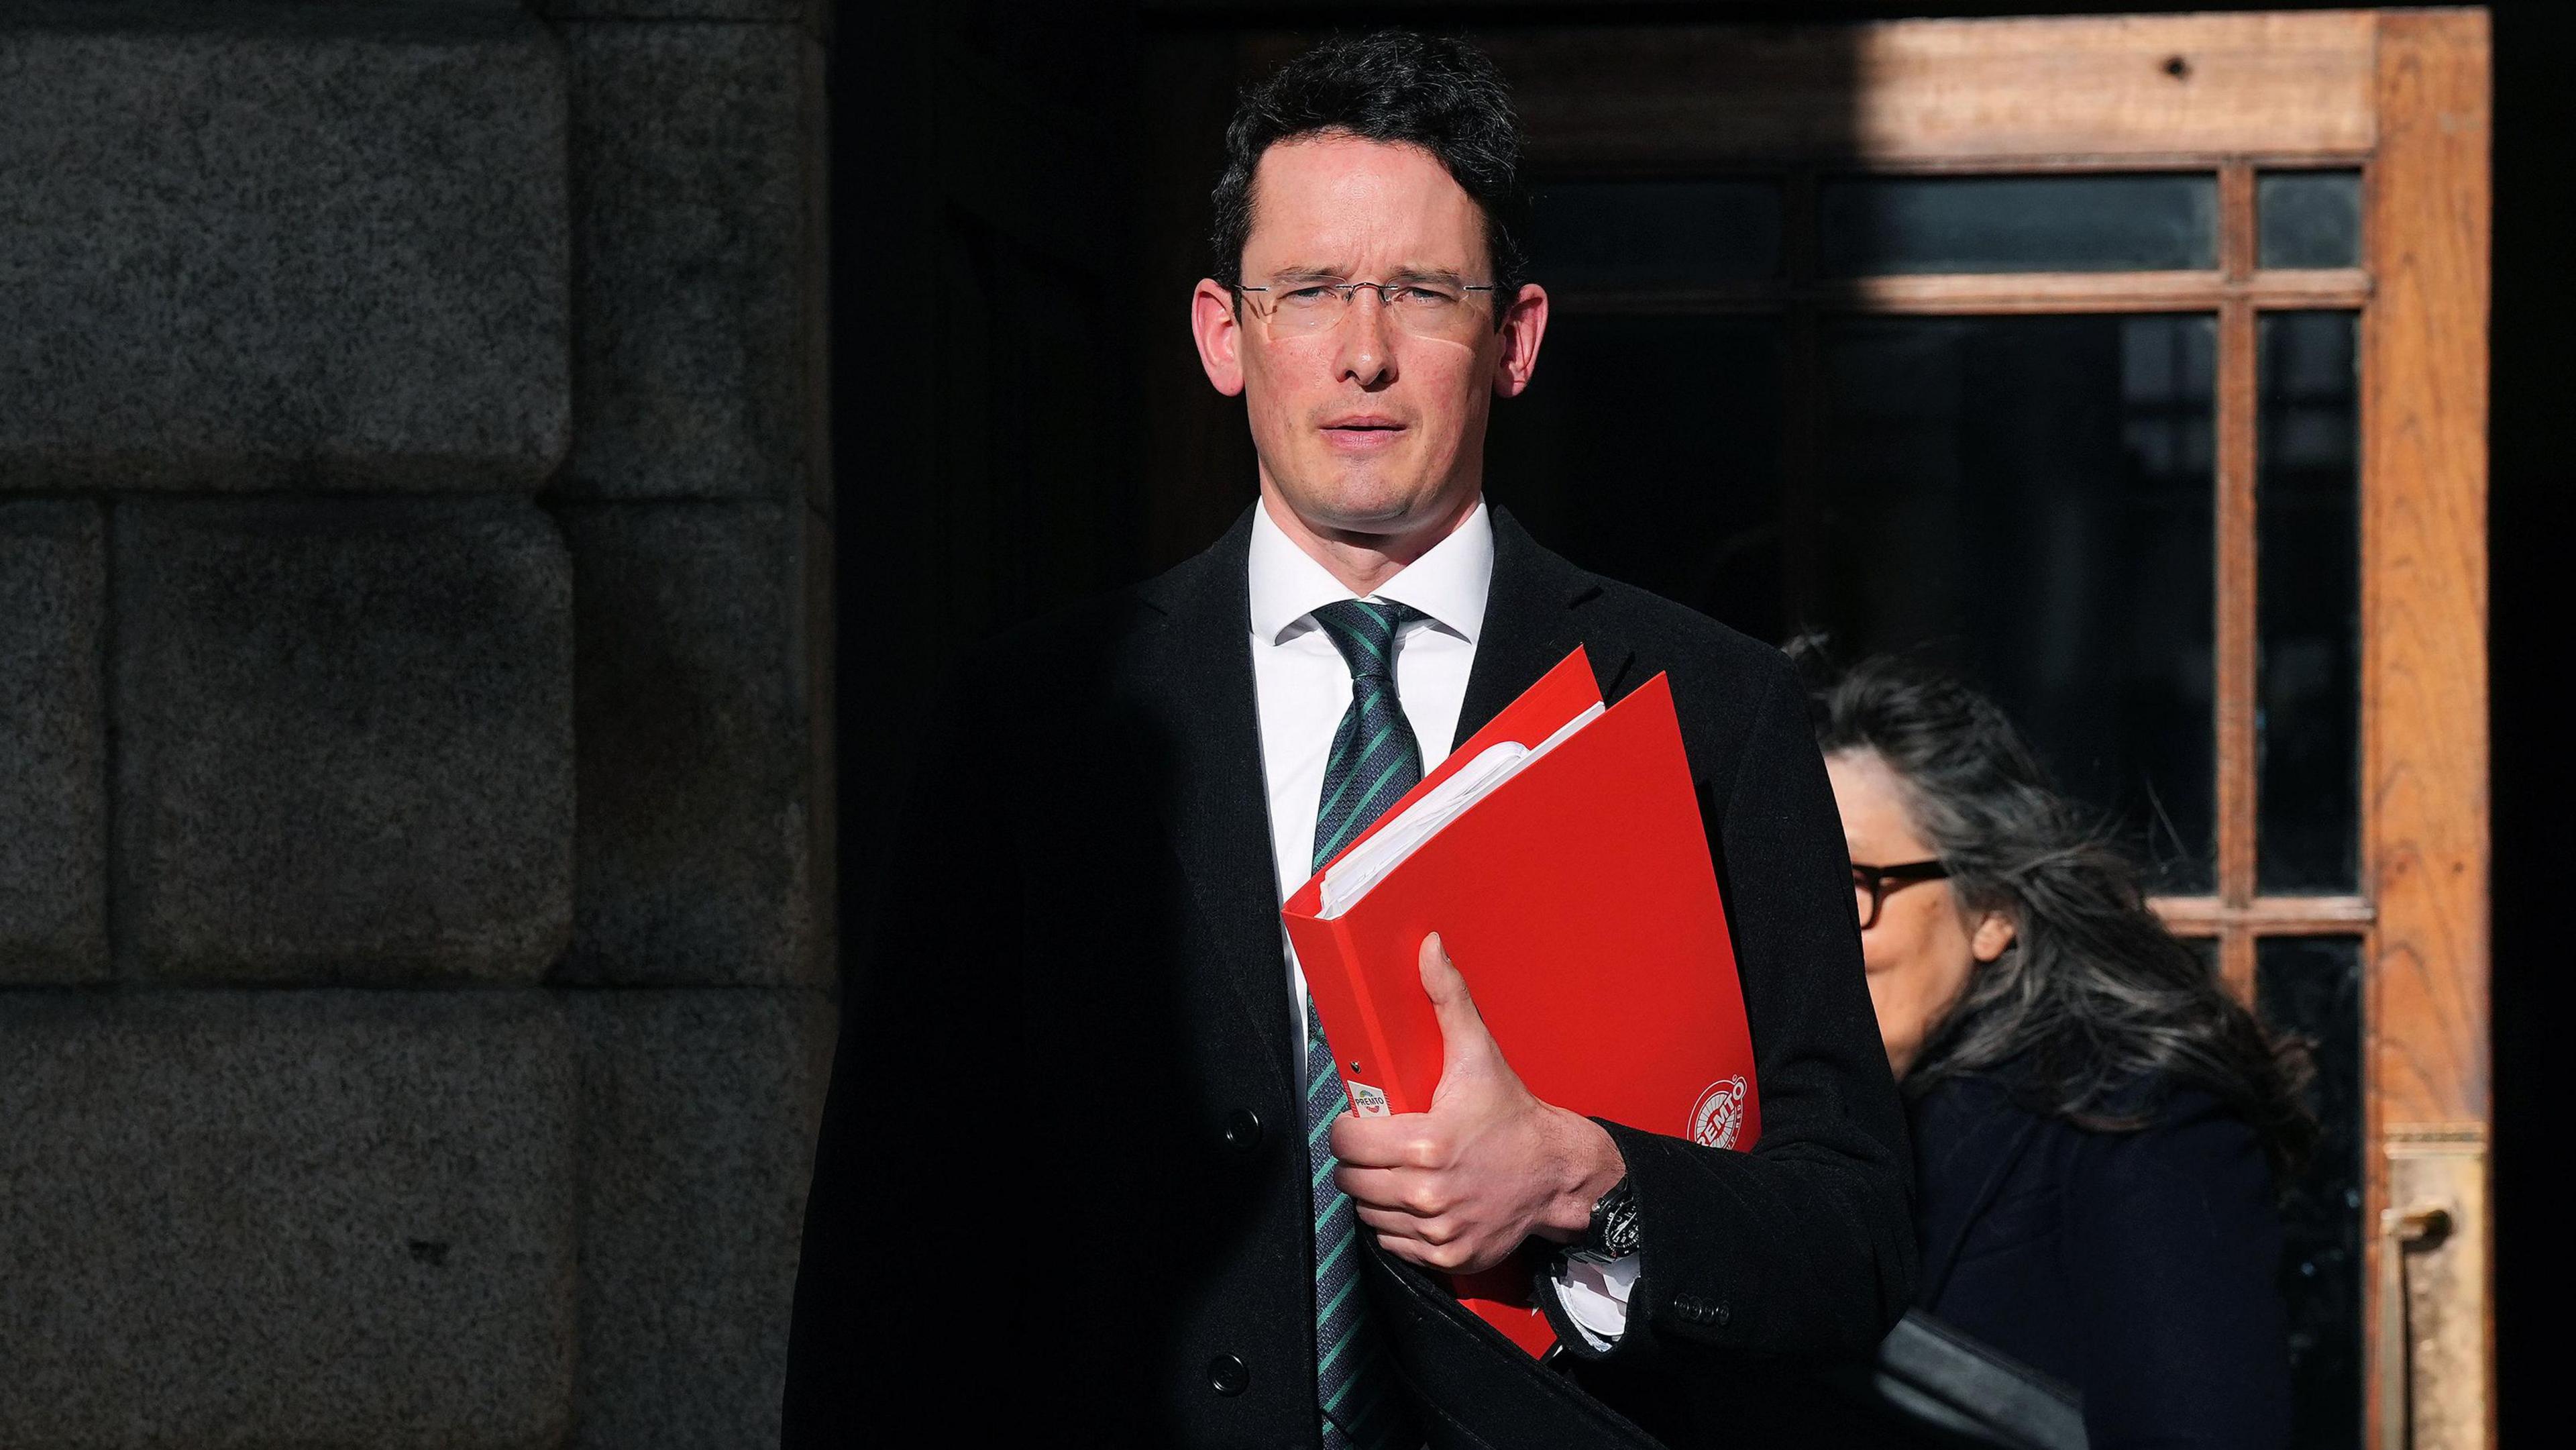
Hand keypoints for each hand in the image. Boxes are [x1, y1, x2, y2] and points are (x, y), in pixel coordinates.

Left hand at [1329, 933, 1627, 1273]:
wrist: (1558, 1172)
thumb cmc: (1513, 1116)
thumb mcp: (1477, 1053)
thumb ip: (1447, 998)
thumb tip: (1428, 948)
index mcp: (1425, 1145)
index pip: (1346, 1143)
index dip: (1348, 1129)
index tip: (1362, 1123)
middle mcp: (1428, 1193)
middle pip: (1352, 1180)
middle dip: (1359, 1160)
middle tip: (1380, 1143)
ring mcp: (1436, 1229)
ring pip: (1368, 1213)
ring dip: (1375, 1193)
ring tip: (1398, 1169)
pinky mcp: (1446, 1254)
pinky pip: (1393, 1242)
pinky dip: (1398, 1224)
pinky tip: (1417, 1198)